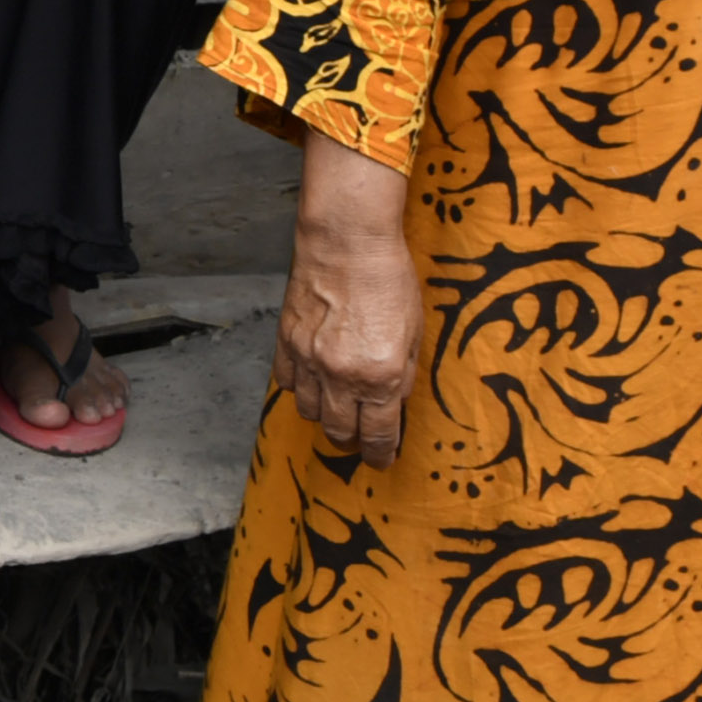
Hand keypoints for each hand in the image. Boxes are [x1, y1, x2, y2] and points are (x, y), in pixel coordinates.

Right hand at [279, 147, 419, 465]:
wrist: (347, 241)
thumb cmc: (390, 280)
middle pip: (340, 431)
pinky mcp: (287, 342)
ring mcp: (309, 361)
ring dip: (325, 416)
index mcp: (381, 377)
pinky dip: (301, 390)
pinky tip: (314, 382)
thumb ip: (401, 375)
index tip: (383, 460)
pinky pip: (288, 384)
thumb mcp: (413, 333)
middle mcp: (342, 376)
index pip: (379, 435)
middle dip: (352, 440)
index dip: (382, 454)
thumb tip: (392, 405)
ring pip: (310, 412)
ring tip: (337, 408)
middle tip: (360, 437)